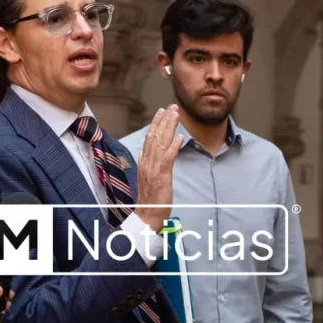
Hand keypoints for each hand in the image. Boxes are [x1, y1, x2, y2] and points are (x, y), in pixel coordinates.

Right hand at [132, 106, 180, 231]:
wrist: (147, 216)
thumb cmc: (148, 200)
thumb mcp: (144, 179)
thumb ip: (144, 164)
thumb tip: (142, 152)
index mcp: (144, 162)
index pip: (149, 138)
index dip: (155, 124)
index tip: (161, 112)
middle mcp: (147, 163)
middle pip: (154, 137)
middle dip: (164, 120)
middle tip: (171, 106)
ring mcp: (153, 169)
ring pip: (161, 143)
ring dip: (169, 128)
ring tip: (175, 114)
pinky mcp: (161, 176)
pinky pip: (168, 158)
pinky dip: (174, 147)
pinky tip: (180, 137)